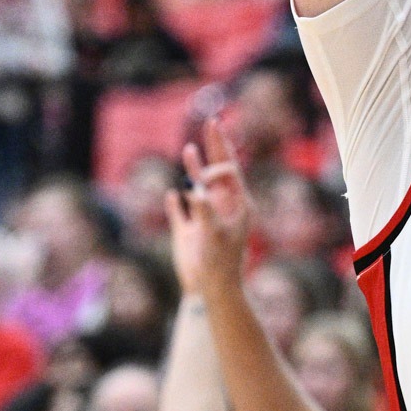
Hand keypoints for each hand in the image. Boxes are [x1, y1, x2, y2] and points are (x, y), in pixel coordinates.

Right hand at [167, 118, 252, 296]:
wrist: (210, 289)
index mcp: (237, 205)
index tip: (204, 178)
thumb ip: (205, 211)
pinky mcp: (187, 232)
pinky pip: (179, 212)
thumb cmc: (220, 263)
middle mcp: (222, 207)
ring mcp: (204, 218)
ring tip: (188, 148)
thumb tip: (194, 190)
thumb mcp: (214, 236)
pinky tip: (173, 195)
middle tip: (212, 120)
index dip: (216, 167)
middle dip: (214, 146)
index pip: (229, 173)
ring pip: (197, 187)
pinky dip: (175, 203)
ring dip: (193, 169)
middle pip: (218, 169)